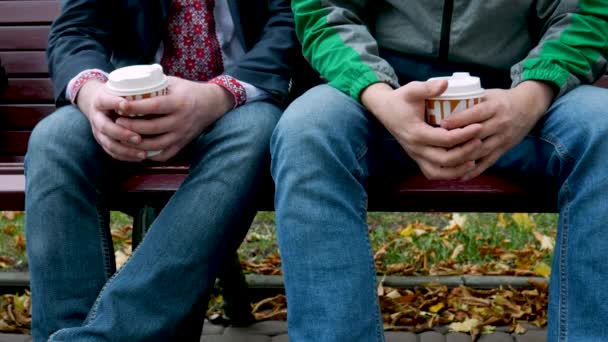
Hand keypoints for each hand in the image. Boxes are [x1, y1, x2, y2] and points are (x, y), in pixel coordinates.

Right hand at [76, 81, 145, 161]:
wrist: (99, 104)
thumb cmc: (116, 94)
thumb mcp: (120, 88)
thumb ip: (133, 90)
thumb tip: (158, 88)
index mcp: (100, 100)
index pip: (105, 101)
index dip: (115, 103)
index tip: (126, 105)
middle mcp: (97, 117)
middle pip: (106, 128)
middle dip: (122, 134)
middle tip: (138, 138)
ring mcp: (98, 131)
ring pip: (109, 144)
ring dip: (126, 150)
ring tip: (143, 153)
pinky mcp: (103, 142)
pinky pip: (113, 152)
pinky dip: (127, 156)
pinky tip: (140, 157)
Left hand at [115, 76, 234, 160]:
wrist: (211, 104)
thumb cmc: (188, 91)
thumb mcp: (174, 82)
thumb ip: (155, 84)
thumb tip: (130, 83)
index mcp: (179, 103)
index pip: (154, 106)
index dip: (135, 107)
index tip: (120, 105)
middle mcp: (181, 121)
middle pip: (152, 128)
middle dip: (131, 126)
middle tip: (117, 121)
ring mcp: (182, 135)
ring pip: (156, 144)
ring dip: (137, 143)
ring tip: (123, 136)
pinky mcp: (182, 144)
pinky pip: (164, 154)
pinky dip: (150, 154)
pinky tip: (138, 149)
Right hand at [361, 81, 482, 179]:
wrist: (385, 110)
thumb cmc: (400, 99)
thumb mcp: (412, 89)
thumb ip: (428, 87)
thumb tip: (445, 83)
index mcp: (415, 132)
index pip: (444, 139)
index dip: (463, 135)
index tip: (479, 126)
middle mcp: (415, 148)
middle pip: (444, 160)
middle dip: (465, 153)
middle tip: (480, 142)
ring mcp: (415, 156)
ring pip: (438, 172)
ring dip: (458, 169)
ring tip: (474, 159)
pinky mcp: (417, 159)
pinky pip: (434, 173)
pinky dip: (449, 174)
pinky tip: (462, 166)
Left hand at [441, 80, 554, 179]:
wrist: (529, 107)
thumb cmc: (502, 100)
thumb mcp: (488, 94)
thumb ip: (469, 100)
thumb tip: (443, 101)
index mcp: (495, 107)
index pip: (475, 114)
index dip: (458, 120)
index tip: (442, 124)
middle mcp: (500, 124)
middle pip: (477, 134)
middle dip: (458, 140)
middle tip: (438, 144)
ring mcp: (502, 139)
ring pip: (481, 151)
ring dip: (463, 158)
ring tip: (444, 162)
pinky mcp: (503, 150)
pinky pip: (488, 162)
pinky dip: (474, 171)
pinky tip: (460, 176)